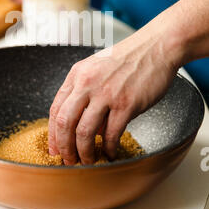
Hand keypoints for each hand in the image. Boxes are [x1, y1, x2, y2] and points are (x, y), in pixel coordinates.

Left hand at [48, 26, 179, 164]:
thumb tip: (84, 125)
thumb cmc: (128, 59)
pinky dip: (109, 148)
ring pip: (84, 132)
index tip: (55, 148)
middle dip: (64, 147)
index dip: (53, 133)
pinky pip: (111, 134)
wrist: (155, 47)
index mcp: (77, 74)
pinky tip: (110, 153)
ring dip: (84, 152)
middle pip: (65, 122)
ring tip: (88, 161)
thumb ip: (85, 92)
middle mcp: (87, 83)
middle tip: (68, 161)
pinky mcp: (126, 104)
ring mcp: (106, 94)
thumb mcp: (96, 68)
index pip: (55, 109)